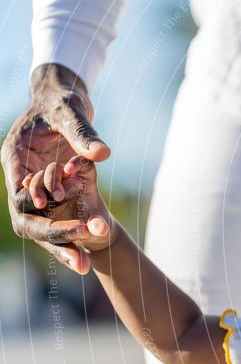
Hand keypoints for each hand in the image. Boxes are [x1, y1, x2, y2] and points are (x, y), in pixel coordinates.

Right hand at [1, 64, 110, 271]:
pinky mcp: (53, 191)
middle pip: (28, 218)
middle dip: (52, 239)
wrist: (64, 97)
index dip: (38, 211)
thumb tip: (102, 155)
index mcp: (16, 158)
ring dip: (61, 245)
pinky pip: (59, 217)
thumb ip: (83, 134)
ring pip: (42, 224)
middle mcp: (22, 177)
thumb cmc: (62, 100)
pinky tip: (89, 252)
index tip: (66, 223)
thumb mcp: (72, 112)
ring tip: (84, 266)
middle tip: (79, 261)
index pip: (19, 194)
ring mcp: (36, 186)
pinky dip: (72, 232)